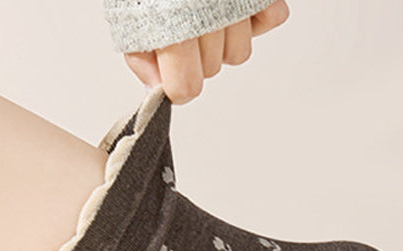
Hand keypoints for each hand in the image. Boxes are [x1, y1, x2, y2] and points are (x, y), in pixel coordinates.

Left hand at [123, 0, 289, 102]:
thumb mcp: (130, 15)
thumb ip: (141, 55)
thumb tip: (158, 86)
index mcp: (174, 29)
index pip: (187, 89)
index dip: (178, 84)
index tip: (173, 72)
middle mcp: (209, 18)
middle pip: (211, 71)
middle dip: (196, 56)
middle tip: (183, 25)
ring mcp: (237, 5)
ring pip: (238, 52)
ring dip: (223, 37)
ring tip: (206, 9)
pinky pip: (272, 18)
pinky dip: (258, 16)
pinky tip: (237, 5)